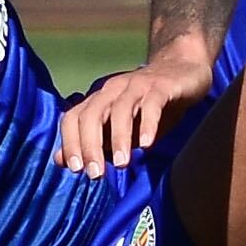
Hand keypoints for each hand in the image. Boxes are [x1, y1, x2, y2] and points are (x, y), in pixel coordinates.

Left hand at [52, 42, 216, 176]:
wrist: (183, 71)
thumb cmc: (150, 105)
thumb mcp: (120, 128)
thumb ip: (94, 143)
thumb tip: (61, 161)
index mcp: (99, 99)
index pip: (73, 118)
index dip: (70, 143)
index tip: (76, 170)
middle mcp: (113, 90)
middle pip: (92, 114)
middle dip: (90, 145)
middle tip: (96, 174)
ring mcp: (137, 86)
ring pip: (121, 110)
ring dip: (118, 138)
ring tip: (123, 163)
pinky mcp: (162, 87)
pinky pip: (151, 105)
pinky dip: (147, 125)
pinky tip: (146, 145)